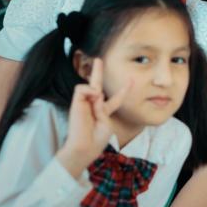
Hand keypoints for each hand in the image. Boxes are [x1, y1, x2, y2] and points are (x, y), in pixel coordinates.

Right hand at [57, 58, 131, 177]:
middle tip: (99, 59)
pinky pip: (82, 88)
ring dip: (96, 92)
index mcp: (103, 112)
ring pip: (92, 86)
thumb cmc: (97, 139)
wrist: (85, 147)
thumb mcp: (106, 122)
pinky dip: (88, 90)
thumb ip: (104, 106)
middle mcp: (93, 106)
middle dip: (98, 72)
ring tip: (96, 104)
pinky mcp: (75, 102)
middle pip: (97, 85)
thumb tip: (96, 92)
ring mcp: (84, 103)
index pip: (114, 99)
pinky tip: (91, 98)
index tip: (131, 81)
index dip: (123, 91)